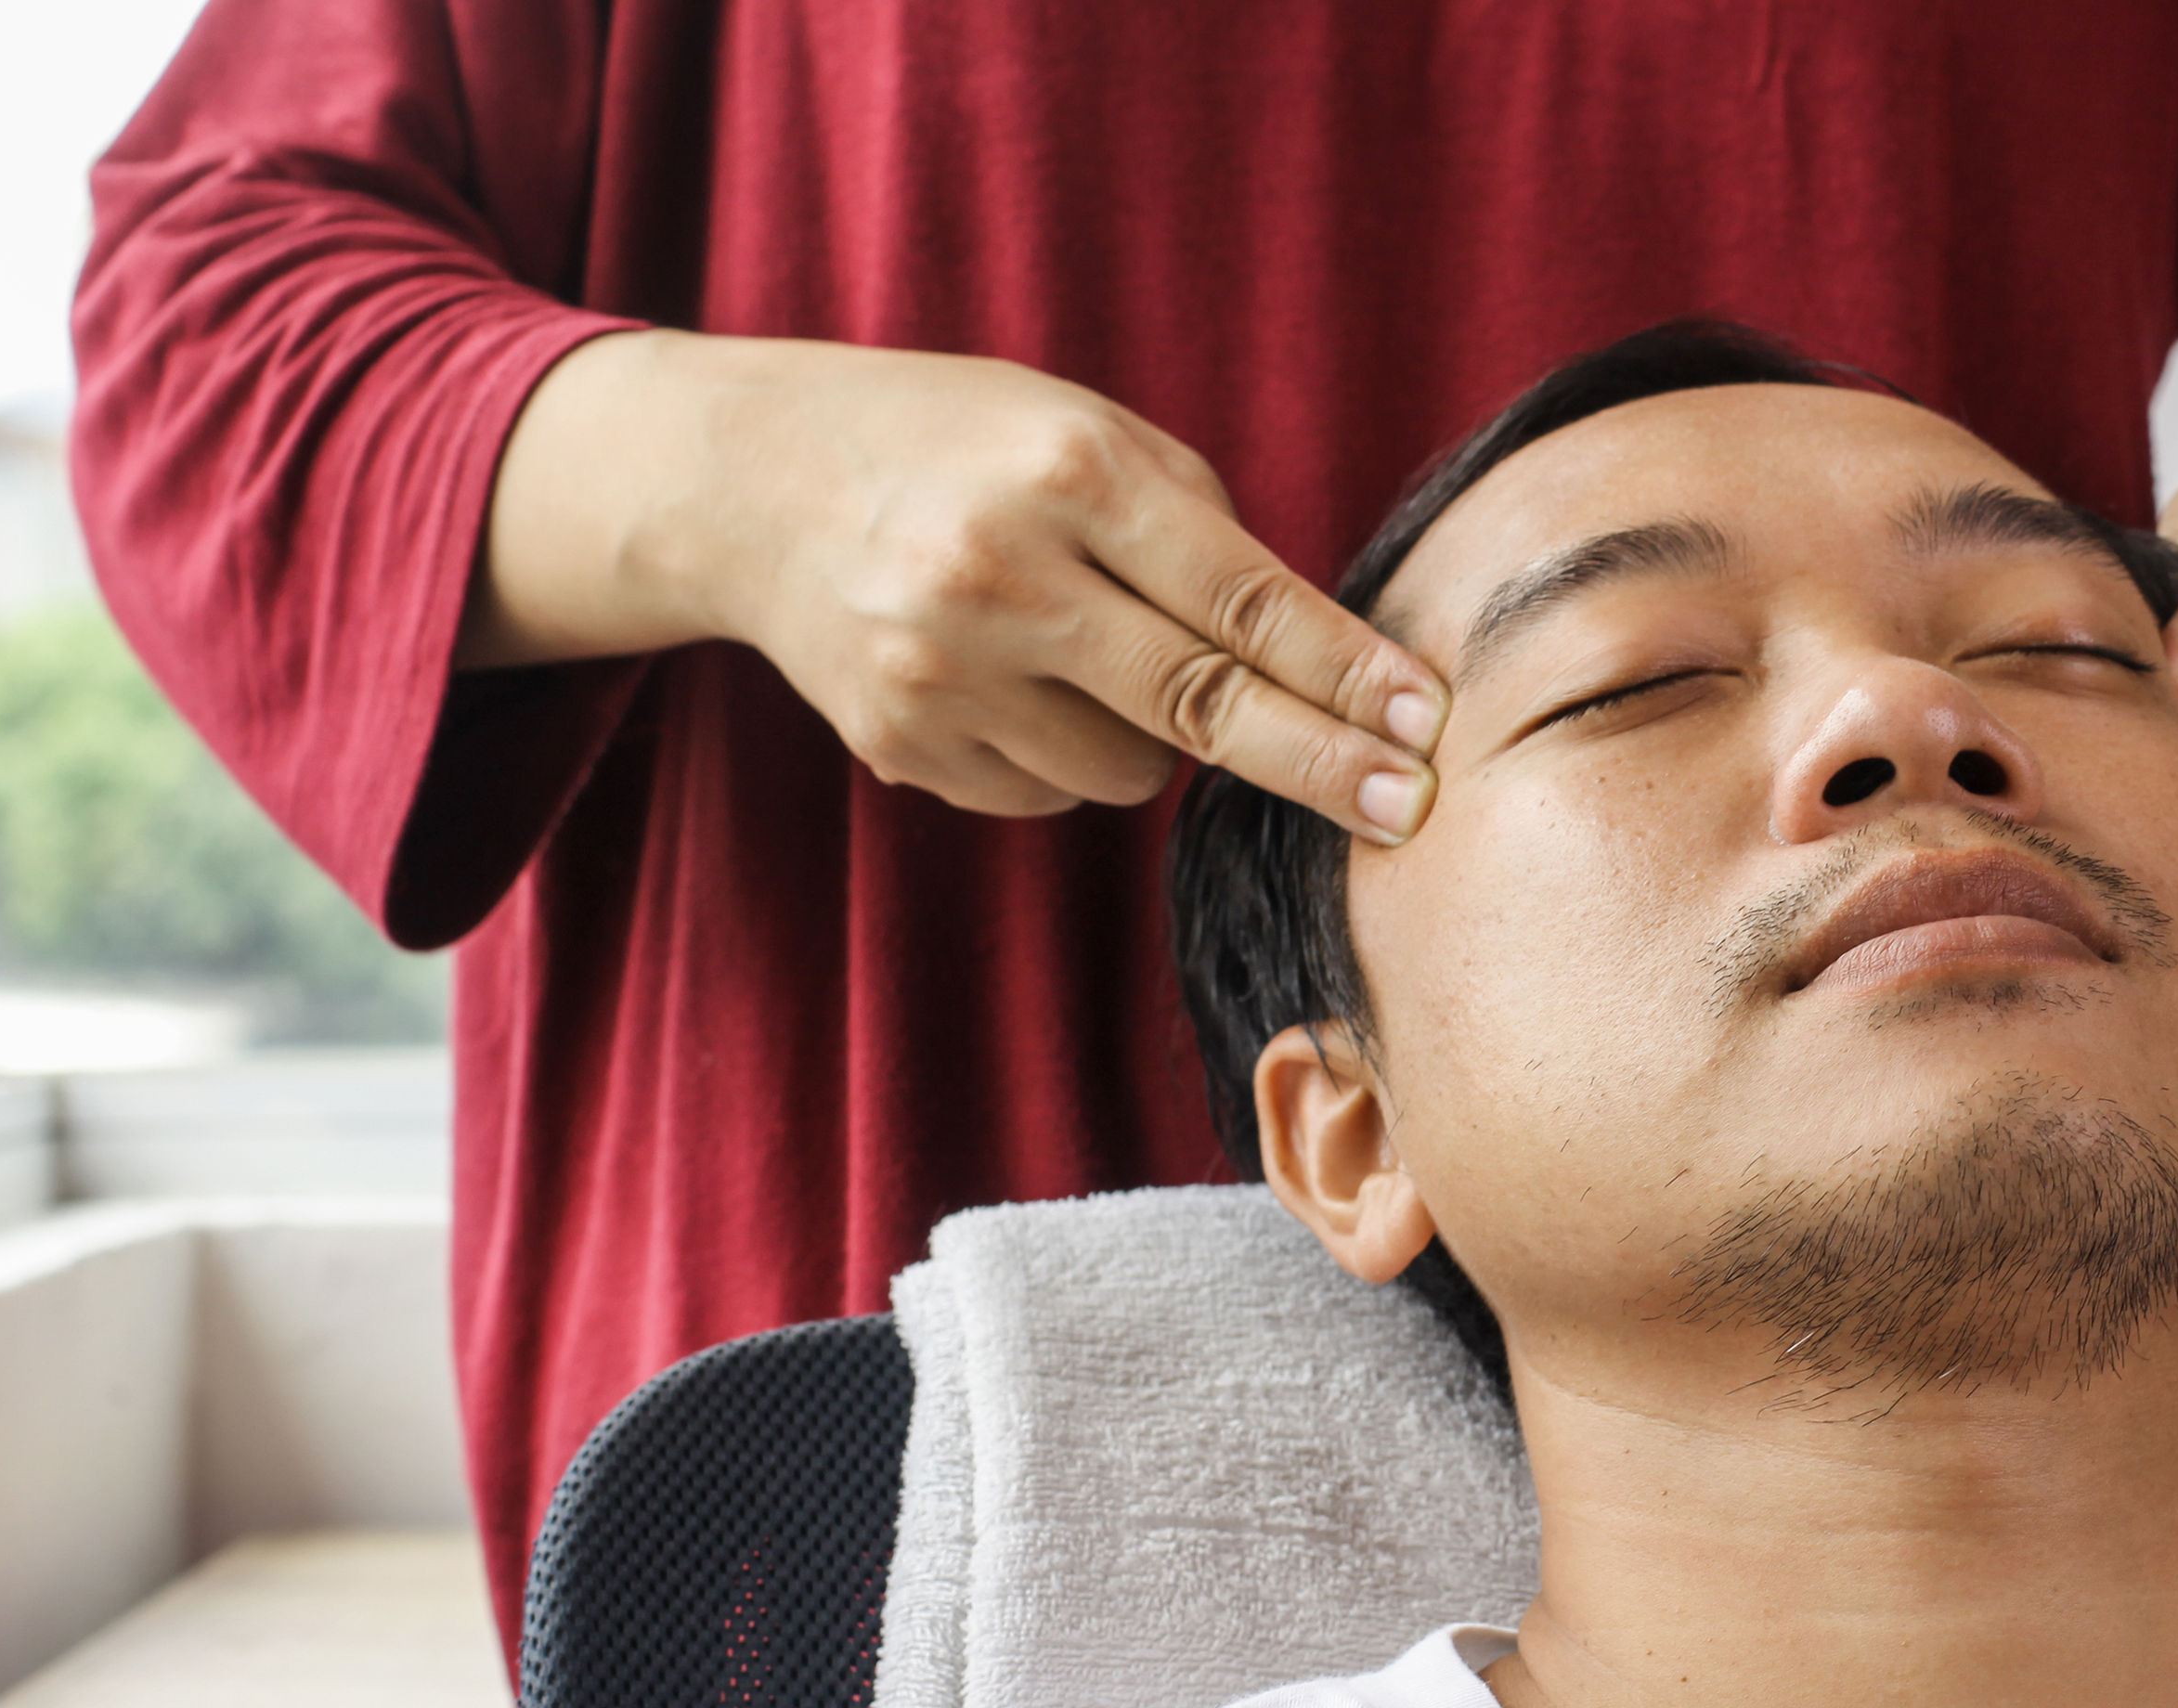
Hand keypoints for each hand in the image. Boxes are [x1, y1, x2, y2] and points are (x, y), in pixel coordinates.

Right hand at [461, 332, 1447, 839]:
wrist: (750, 483)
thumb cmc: (957, 444)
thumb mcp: (1081, 432)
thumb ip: (1197, 531)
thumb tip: (1327, 666)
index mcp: (1067, 474)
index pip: (1241, 598)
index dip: (1344, 672)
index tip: (1427, 721)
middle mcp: (1001, 578)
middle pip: (1202, 706)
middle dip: (1320, 762)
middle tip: (1411, 806)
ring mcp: (941, 675)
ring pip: (1131, 771)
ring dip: (1157, 736)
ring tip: (1086, 650)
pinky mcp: (902, 745)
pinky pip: (1050, 795)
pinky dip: (1065, 753)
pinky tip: (1012, 679)